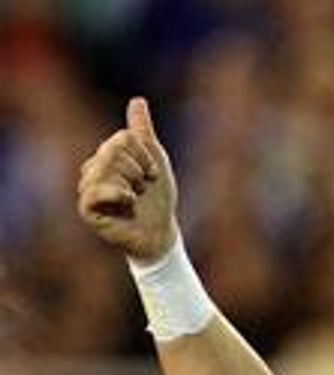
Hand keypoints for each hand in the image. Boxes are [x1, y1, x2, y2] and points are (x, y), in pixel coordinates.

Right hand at [77, 97, 177, 262]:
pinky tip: (129, 204)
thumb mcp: (154, 159)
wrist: (160, 230)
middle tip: (144, 187)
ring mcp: (87, 189)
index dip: (145, 156)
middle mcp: (91, 169)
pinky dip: (120, 195)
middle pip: (112, 150)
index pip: (122, 138)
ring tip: (136, 197)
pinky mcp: (87, 209)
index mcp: (105, 155)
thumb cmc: (157, 197)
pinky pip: (97, 190)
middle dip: (138, 170)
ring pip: (105, 168)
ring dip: (132, 184)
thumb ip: (142, 131)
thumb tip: (137, 100)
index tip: (153, 175)